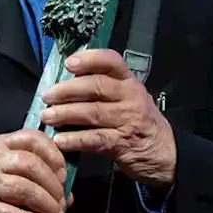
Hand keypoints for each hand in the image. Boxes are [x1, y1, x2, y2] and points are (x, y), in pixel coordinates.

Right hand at [0, 129, 67, 212]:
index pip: (32, 138)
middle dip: (53, 184)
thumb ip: (37, 175)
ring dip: (46, 203)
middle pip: (31, 164)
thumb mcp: (9, 172)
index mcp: (1, 145)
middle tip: (62, 200)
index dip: (54, 155)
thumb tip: (68, 192)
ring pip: (25, 188)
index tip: (64, 173)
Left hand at [39, 49, 176, 186]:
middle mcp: (131, 97)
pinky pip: (95, 139)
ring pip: (93, 112)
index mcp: (129, 81)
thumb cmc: (138, 121)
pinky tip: (59, 141)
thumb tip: (65, 83)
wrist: (165, 153)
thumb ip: (103, 89)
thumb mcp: (128, 98)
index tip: (69, 63)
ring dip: (66, 114)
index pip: (111, 61)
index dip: (89, 59)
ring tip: (47, 117)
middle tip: (47, 96)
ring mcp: (128, 120)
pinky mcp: (122, 144)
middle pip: (97, 86)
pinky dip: (75, 140)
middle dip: (68, 90)